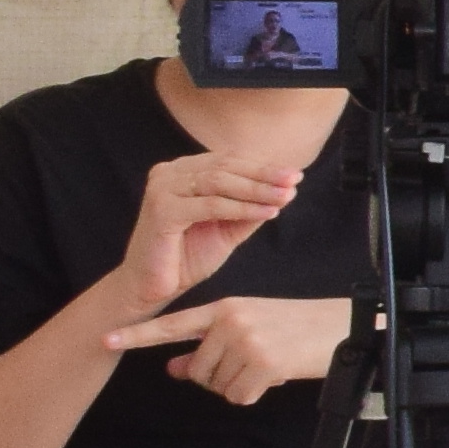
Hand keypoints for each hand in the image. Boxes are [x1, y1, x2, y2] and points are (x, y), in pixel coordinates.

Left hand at [107, 290, 349, 406]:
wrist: (339, 328)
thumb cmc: (294, 328)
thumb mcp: (247, 329)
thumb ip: (207, 347)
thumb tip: (174, 368)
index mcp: (224, 307)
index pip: (173, 325)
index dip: (137, 335)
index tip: (105, 338)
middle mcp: (231, 321)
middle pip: (198, 370)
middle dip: (219, 377)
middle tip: (250, 364)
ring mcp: (246, 341)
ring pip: (218, 385)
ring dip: (240, 385)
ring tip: (267, 365)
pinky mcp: (263, 362)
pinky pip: (238, 395)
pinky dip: (254, 393)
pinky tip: (273, 375)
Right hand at [119, 148, 301, 311]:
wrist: (153, 287)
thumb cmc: (188, 257)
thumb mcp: (228, 228)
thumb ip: (251, 207)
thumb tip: (287, 189)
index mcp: (184, 170)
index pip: (229, 160)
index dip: (263, 166)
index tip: (295, 175)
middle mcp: (170, 172)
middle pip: (225, 166)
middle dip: (264, 174)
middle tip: (295, 180)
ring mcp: (162, 188)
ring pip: (219, 182)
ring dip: (257, 189)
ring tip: (285, 196)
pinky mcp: (161, 209)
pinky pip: (210, 205)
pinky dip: (241, 208)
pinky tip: (267, 213)